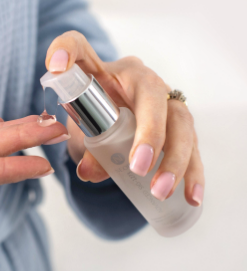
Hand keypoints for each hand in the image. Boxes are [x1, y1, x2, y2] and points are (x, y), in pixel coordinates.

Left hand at [45, 31, 203, 206]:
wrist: (95, 96)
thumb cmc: (87, 98)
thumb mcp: (78, 109)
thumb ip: (81, 137)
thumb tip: (88, 172)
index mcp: (133, 74)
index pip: (148, 93)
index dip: (148, 128)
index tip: (137, 164)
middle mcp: (158, 87)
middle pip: (176, 117)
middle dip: (169, 154)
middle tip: (154, 186)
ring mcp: (170, 107)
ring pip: (187, 134)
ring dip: (181, 167)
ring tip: (164, 194)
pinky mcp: (177, 126)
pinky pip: (192, 148)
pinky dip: (192, 173)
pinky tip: (192, 196)